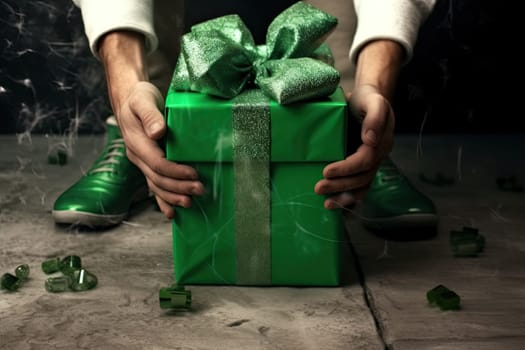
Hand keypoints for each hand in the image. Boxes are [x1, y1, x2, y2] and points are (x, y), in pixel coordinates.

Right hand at [116, 81, 203, 217]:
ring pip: (156, 185)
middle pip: (158, 178)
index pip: (157, 163)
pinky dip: (162, 200)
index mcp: (137, 142)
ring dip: (173, 197)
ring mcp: (141, 162)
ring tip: (190, 203)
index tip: (194, 174)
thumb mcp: (143, 100)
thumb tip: (158, 132)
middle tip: (200, 190)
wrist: (129, 99)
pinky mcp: (147, 164)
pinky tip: (172, 212)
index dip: (176, 171)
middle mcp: (137, 156)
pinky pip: (153, 186)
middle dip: (179, 187)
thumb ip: (151, 116)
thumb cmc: (139, 98)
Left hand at [314, 84, 394, 208]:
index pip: (365, 160)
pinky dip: (347, 196)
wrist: (367, 98)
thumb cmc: (368, 99)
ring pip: (361, 185)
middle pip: (362, 177)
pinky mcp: (361, 165)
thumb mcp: (373, 102)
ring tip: (326, 204)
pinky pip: (357, 185)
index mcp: (381, 142)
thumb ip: (374, 118)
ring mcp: (370, 162)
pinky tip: (334, 203)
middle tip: (318, 188)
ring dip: (344, 196)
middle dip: (340, 185)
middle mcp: (377, 156)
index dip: (346, 168)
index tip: (327, 171)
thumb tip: (370, 140)